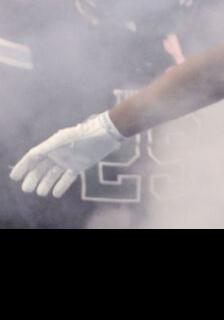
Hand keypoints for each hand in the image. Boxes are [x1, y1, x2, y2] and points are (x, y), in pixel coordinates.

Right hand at [9, 112, 125, 197]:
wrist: (107, 133)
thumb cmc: (84, 134)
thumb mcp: (64, 139)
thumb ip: (48, 146)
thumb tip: (32, 154)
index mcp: (51, 146)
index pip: (33, 157)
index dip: (23, 167)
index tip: (14, 177)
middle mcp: (58, 154)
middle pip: (40, 169)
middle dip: (32, 179)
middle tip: (27, 189)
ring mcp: (68, 160)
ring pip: (52, 175)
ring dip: (46, 184)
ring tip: (40, 192)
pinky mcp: (79, 166)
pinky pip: (67, 178)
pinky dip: (61, 185)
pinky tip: (55, 193)